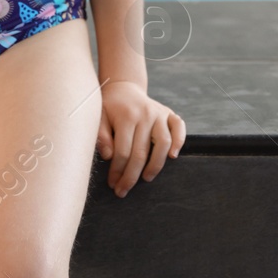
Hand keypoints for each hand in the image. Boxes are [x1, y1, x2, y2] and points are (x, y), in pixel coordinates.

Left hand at [96, 79, 184, 197]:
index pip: (123, 151)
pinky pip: (179, 127)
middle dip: (132, 176)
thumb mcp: (98, 117)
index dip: (117, 171)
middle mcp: (145, 114)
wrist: (122, 87)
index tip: (113, 184)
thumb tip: (108, 156)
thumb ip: (101, 135)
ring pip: (163, 143)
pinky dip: (179, 141)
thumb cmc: (108, 107)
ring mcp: (159, 113)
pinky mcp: (169, 113)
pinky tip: (172, 156)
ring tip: (146, 178)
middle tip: (123, 190)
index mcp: (126, 116)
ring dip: (156, 164)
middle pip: (141, 152)